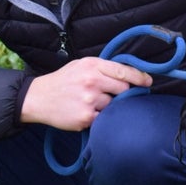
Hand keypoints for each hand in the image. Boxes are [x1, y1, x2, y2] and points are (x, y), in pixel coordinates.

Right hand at [20, 56, 152, 129]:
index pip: (124, 72)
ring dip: (107, 107)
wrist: (37, 98)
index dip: (139, 78)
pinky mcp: (86, 117)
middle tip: (106, 95)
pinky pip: (104, 119)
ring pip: (114, 106)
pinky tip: (86, 113)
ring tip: (90, 103)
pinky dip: (99, 118)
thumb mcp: (80, 65)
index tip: (148, 82)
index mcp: (92, 65)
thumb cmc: (62, 81)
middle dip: (120, 94)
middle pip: (123, 90)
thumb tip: (129, 75)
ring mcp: (89, 100)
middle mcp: (92, 81)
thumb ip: (102, 68)